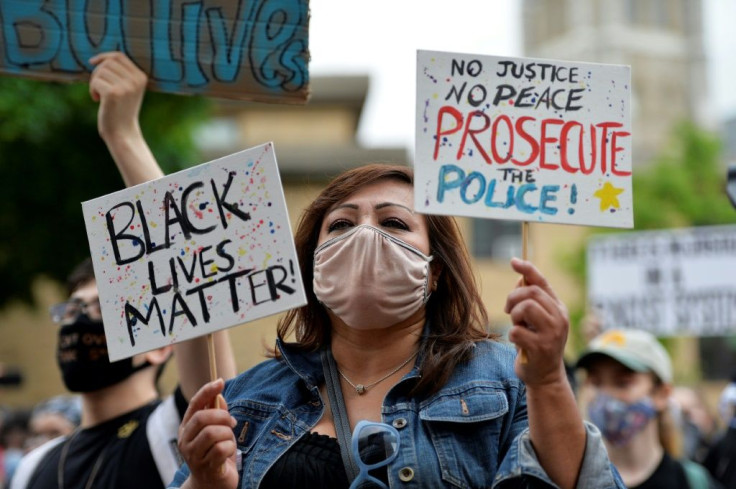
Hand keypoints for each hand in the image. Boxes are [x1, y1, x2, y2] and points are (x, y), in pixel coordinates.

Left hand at [88, 51, 146, 144]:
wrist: (123, 132)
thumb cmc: (121, 110)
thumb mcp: (127, 89)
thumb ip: (121, 73)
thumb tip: (102, 57)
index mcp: (141, 77)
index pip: (119, 56)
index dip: (103, 56)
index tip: (92, 62)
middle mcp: (136, 80)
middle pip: (108, 62)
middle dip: (98, 72)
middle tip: (97, 86)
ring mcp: (126, 87)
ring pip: (100, 71)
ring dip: (94, 82)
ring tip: (99, 95)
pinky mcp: (114, 94)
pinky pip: (95, 82)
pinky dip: (92, 90)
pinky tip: (97, 100)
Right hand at [178, 379, 238, 488]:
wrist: (212, 485)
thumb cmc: (215, 454)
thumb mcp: (218, 431)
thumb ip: (217, 414)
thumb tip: (219, 394)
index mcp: (187, 428)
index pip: (195, 404)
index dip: (207, 391)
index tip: (220, 381)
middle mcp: (186, 441)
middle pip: (202, 418)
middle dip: (222, 417)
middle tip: (232, 423)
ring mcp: (193, 455)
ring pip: (213, 433)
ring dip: (227, 434)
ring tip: (229, 440)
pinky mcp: (205, 467)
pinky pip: (221, 449)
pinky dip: (230, 448)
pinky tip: (228, 453)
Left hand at [504, 258, 568, 387]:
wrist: (545, 377)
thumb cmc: (537, 344)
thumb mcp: (535, 321)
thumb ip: (530, 300)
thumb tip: (521, 277)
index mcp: (558, 309)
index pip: (542, 282)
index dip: (528, 269)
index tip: (513, 261)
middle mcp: (559, 318)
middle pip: (531, 292)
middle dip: (513, 298)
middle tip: (508, 310)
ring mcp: (552, 333)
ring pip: (526, 307)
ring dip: (514, 315)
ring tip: (517, 325)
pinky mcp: (541, 347)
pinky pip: (517, 331)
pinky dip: (512, 335)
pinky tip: (519, 343)